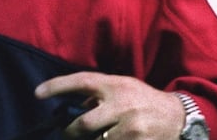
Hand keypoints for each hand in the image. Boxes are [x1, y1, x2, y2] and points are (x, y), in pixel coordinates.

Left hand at [35, 72, 183, 138]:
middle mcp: (122, 105)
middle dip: (71, 131)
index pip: (81, 82)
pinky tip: (110, 138)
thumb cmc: (142, 98)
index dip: (57, 86)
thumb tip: (71, 108)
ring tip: (95, 135)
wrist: (178, 116)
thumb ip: (97, 93)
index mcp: (115, 85)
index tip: (37, 93)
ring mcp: (132, 127)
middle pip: (84, 124)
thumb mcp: (121, 86)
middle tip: (67, 132)